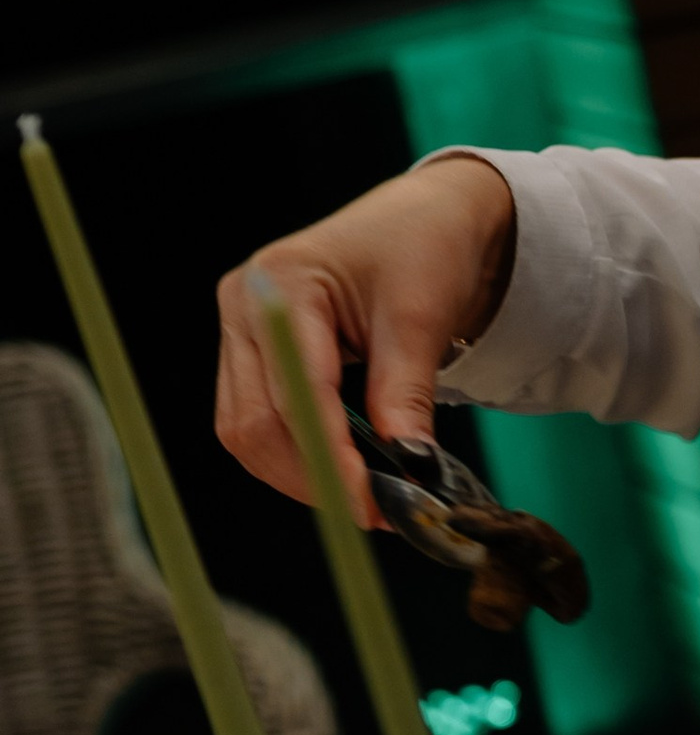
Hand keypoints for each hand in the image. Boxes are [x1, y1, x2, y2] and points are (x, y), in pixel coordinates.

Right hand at [214, 157, 517, 518]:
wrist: (423, 221)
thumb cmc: (424, 248)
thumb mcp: (421, 317)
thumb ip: (406, 391)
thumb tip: (408, 467)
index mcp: (282, 283)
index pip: (295, 392)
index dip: (330, 457)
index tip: (374, 503)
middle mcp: (245, 305)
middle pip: (254, 422)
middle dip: (312, 477)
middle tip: (377, 513)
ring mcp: (241, 331)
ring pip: (246, 431)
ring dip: (301, 475)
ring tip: (366, 498)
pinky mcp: (252, 355)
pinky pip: (258, 422)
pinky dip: (297, 456)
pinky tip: (343, 470)